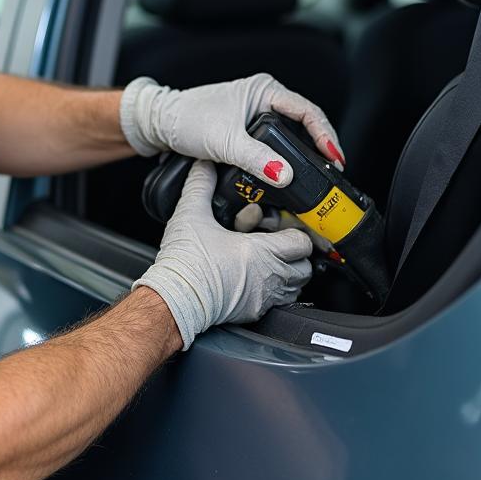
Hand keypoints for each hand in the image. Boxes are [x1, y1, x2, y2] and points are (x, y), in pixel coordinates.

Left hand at [119, 72, 343, 186]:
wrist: (159, 124)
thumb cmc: (186, 119)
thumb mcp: (224, 141)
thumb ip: (255, 159)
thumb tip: (285, 175)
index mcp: (263, 90)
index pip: (307, 111)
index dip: (325, 135)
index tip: (335, 157)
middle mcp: (263, 98)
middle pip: (304, 124)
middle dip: (320, 147)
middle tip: (333, 171)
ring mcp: (255, 114)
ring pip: (290, 136)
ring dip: (302, 154)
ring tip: (317, 174)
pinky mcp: (247, 131)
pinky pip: (275, 144)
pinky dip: (285, 158)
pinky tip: (290, 174)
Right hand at [133, 161, 312, 349]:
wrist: (174, 298)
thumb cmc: (185, 262)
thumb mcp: (191, 214)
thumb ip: (200, 185)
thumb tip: (204, 165)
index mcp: (262, 251)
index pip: (302, 243)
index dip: (295, 231)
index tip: (283, 226)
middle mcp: (270, 277)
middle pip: (306, 267)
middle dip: (296, 254)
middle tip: (280, 244)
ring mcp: (265, 298)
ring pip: (296, 287)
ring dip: (289, 273)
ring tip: (271, 262)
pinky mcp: (255, 314)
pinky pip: (280, 303)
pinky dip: (276, 292)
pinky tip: (257, 280)